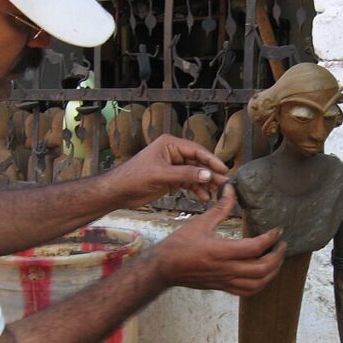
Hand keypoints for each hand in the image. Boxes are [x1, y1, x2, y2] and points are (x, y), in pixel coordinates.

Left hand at [109, 134, 228, 206]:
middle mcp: (173, 153)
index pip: (196, 150)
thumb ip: (185, 174)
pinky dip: (196, 190)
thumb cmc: (134, 177)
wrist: (118, 191)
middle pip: (197, 163)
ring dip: (205, 183)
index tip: (223, 169)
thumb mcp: (161, 174)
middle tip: (224, 183)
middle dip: (210, 174)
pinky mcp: (170, 179)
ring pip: (194, 174)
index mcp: (170, 144)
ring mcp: (172, 167)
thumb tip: (207, 175)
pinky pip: (188, 183)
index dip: (211, 160)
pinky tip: (204, 197)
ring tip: (216, 193)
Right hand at [151, 185, 285, 296]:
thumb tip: (230, 188)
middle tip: (282, 245)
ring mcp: (225, 280)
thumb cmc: (179, 244)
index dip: (270, 238)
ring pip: (258, 284)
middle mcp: (226, 269)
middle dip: (277, 257)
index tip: (278, 230)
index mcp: (221, 251)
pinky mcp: (222, 287)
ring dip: (272, 272)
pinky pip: (247, 291)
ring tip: (277, 260)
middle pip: (262, 269)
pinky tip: (264, 274)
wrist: (164, 268)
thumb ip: (220, 207)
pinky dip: (260, 284)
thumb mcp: (201, 223)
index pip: (255, 247)